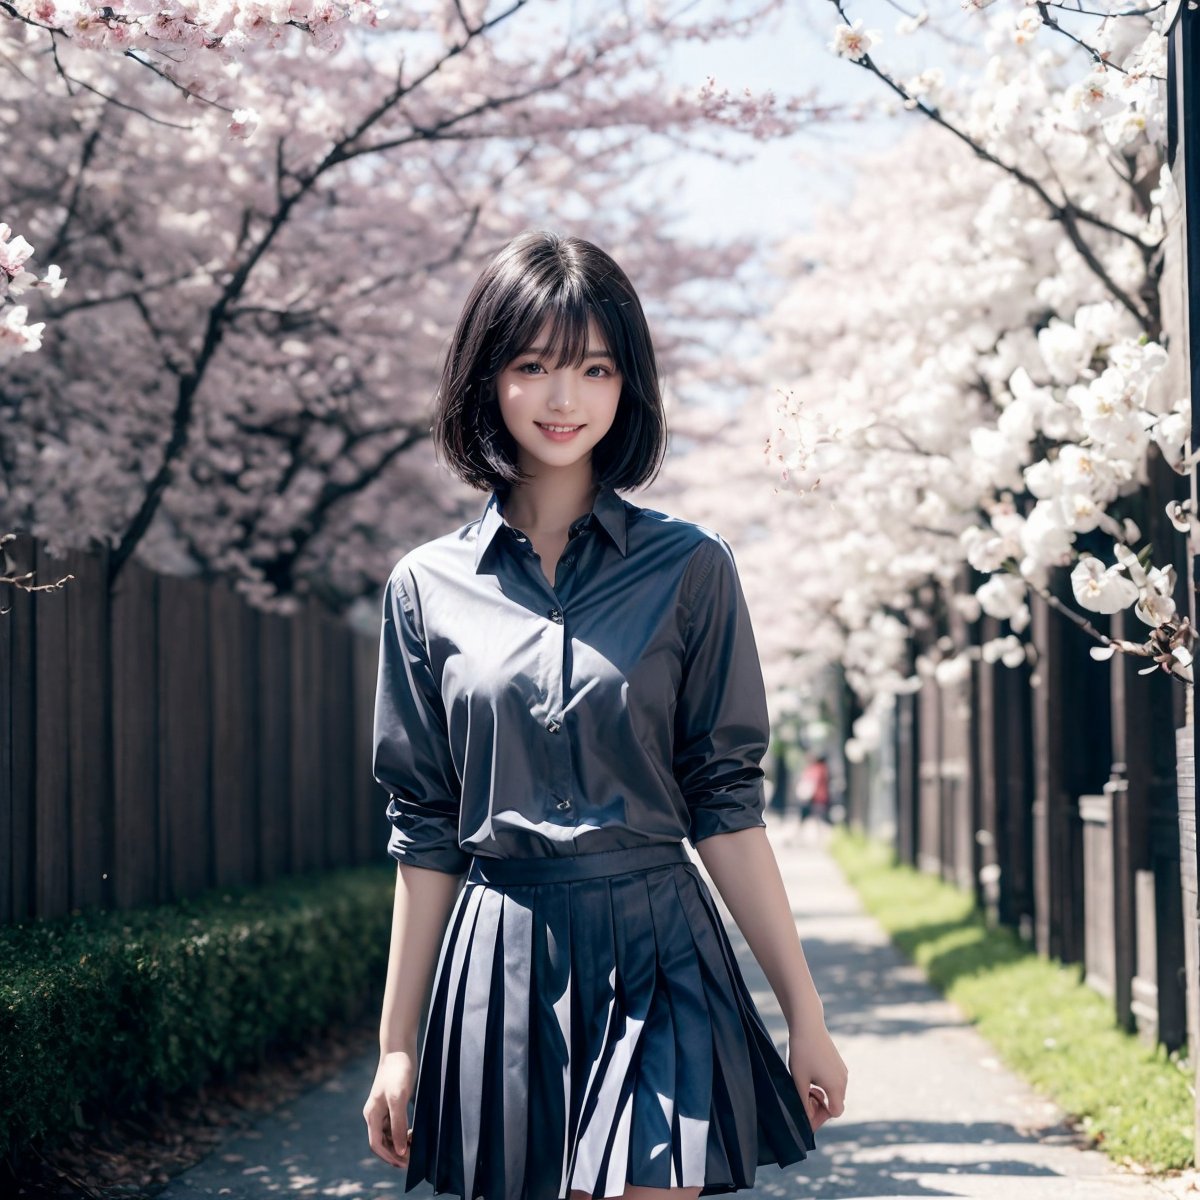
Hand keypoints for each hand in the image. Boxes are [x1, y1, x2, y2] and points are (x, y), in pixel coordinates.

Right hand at [364, 1049, 416, 1168]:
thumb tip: (399, 1150)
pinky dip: (403, 1133)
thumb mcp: (399, 1098)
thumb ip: (398, 1124)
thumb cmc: (398, 1071)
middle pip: (382, 1142)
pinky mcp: (392, 1103)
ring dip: (400, 1144)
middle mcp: (374, 1114)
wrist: (400, 1048)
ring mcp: (383, 1109)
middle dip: (396, 1153)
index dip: (390, 1157)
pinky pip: (395, 1125)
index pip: (377, 1145)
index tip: (406, 1162)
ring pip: (389, 1135)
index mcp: (372, 1115)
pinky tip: (415, 1134)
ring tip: (416, 1147)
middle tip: (414, 1158)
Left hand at [787, 1016, 846, 1132]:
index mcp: (836, 1086)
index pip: (835, 1112)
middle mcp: (843, 1079)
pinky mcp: (838, 1062)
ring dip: (821, 1094)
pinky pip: (834, 1081)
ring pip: (834, 1092)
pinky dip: (823, 1084)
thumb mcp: (798, 1080)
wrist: (808, 1024)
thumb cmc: (801, 1051)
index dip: (820, 1116)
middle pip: (835, 1104)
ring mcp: (842, 1070)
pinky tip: (809, 1074)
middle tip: (802, 1096)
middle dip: (819, 1105)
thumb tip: (807, 1121)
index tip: (805, 1111)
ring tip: (804, 1083)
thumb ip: (803, 1103)